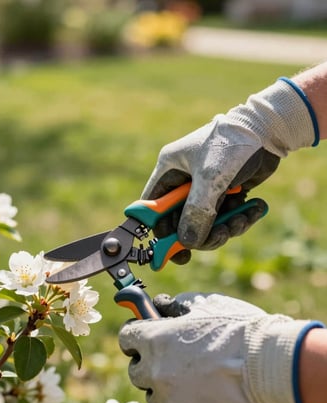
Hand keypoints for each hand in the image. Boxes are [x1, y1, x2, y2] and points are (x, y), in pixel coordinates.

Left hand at [119, 293, 320, 402]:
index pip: (126, 338)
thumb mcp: (203, 304)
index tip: (142, 334)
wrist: (268, 361)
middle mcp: (155, 371)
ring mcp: (170, 399)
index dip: (135, 334)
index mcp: (154, 339)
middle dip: (147, 363)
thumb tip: (161, 306)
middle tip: (167, 357)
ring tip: (188, 378)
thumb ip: (175, 306)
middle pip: (136, 371)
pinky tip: (201, 397)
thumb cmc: (235, 327)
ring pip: (155, 397)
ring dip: (165, 388)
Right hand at [142, 78, 317, 262]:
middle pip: (181, 222)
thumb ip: (197, 212)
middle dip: (200, 234)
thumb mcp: (210, 178)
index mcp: (170, 171)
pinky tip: (255, 209)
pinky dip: (240, 219)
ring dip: (224, 229)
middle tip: (219, 237)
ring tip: (241, 220)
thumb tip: (188, 243)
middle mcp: (184, 182)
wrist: (268, 130)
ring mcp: (205, 190)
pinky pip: (226, 218)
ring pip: (206, 224)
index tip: (172, 252)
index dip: (159, 231)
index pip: (153, 207)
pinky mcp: (225, 194)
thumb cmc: (231, 145)